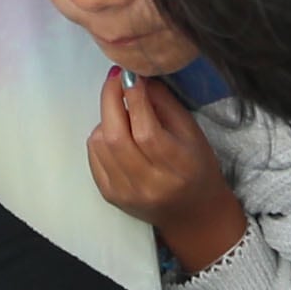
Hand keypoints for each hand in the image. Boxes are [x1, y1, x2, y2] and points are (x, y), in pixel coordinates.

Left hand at [88, 69, 245, 268]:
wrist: (193, 215)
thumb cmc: (196, 168)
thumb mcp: (192, 134)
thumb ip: (165, 104)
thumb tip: (136, 78)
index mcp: (178, 168)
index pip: (147, 131)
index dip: (134, 98)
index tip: (128, 74)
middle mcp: (150, 184)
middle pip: (116, 137)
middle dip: (111, 99)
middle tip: (115, 80)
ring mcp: (126, 192)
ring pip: (101, 142)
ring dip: (107, 119)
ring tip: (122, 114)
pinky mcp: (109, 195)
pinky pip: (94, 154)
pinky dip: (100, 136)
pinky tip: (116, 133)